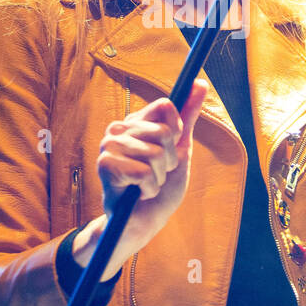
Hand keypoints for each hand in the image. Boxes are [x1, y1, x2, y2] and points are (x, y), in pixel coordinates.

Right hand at [79, 79, 209, 277]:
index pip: (166, 106)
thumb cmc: (161, 186)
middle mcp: (119, 129)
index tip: (170, 149)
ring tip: (147, 184)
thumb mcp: (180, 148)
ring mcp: (109, 146)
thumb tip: (200, 83)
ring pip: (155, 153)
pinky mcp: (105, 165)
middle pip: (163, 132)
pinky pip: (142, 171)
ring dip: (159, 177)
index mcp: (136, 121)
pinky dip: (148, 188)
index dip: (176, 131)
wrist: (144, 221)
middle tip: (157, 173)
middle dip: (169, 160)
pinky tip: (138, 192)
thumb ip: (188, 116)